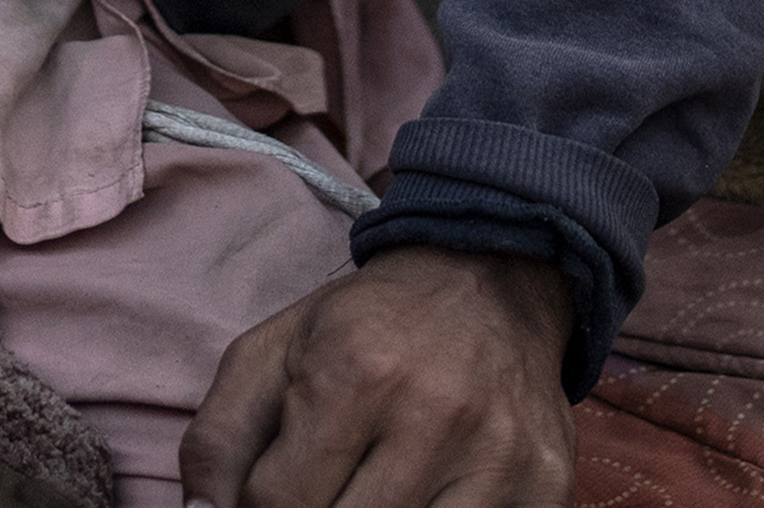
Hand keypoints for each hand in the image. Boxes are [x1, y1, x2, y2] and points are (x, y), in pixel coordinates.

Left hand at [182, 242, 571, 507]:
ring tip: (368, 490)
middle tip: (324, 492)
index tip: (275, 494)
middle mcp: (436, 414)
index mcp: (355, 372)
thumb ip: (218, 438)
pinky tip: (423, 495)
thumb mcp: (272, 351)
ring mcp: (499, 457)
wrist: (493, 279)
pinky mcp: (544, 486)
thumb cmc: (368, 326)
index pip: (279, 506)